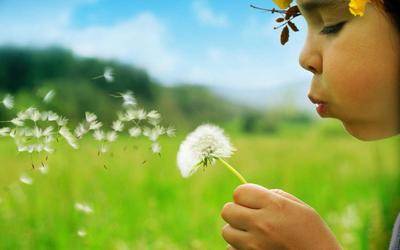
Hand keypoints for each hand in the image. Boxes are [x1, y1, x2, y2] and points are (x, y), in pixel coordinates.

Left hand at [220, 184, 341, 249]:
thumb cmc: (313, 233)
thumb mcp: (299, 207)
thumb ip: (273, 197)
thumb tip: (251, 195)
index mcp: (274, 206)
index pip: (239, 192)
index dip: (244, 196)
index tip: (252, 201)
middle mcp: (261, 224)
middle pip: (227, 210)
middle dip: (236, 212)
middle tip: (249, 216)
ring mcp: (254, 245)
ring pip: (226, 231)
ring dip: (236, 230)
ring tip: (253, 233)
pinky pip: (231, 249)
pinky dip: (238, 247)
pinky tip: (254, 246)